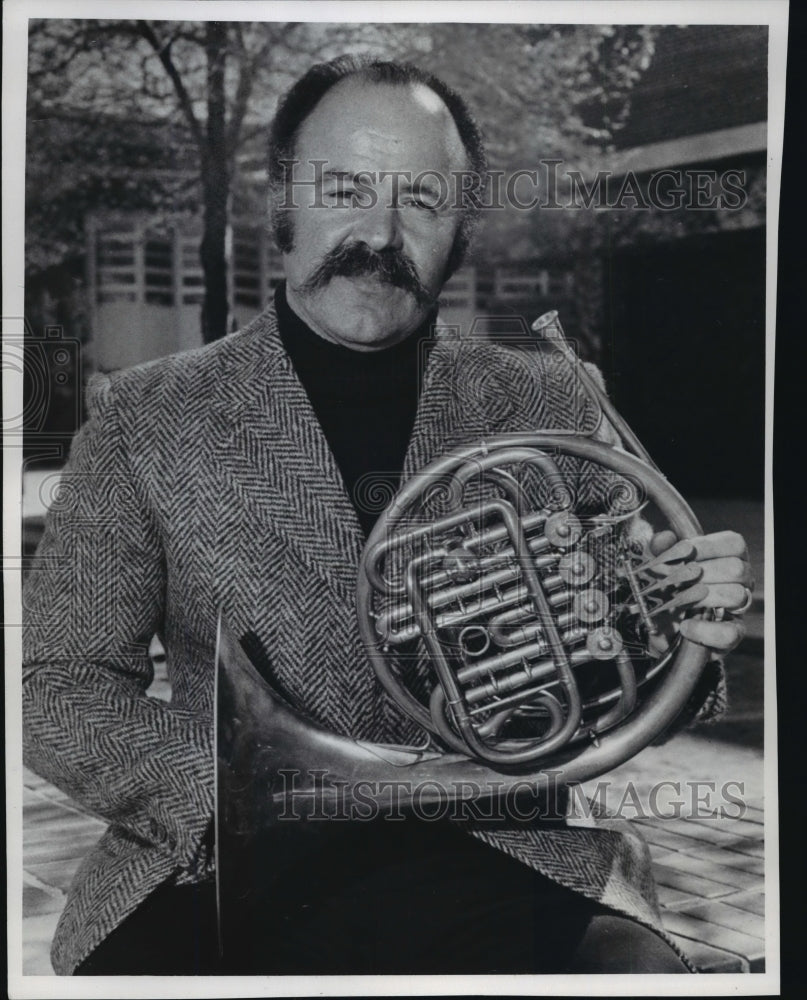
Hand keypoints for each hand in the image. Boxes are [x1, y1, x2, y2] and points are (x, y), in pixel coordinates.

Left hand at [647, 529, 752, 652]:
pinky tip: (685, 625)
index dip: (707, 546)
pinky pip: (730, 633)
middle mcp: (739, 581)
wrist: (659, 628)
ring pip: (736, 596)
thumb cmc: (665, 590)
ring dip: (702, 597)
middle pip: (736, 568)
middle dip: (700, 572)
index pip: (733, 543)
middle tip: (671, 579)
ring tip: (677, 600)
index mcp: (727, 557)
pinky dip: (704, 630)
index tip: (680, 552)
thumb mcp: (657, 566)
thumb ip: (658, 549)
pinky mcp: (732, 634)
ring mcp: (738, 608)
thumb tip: (664, 538)